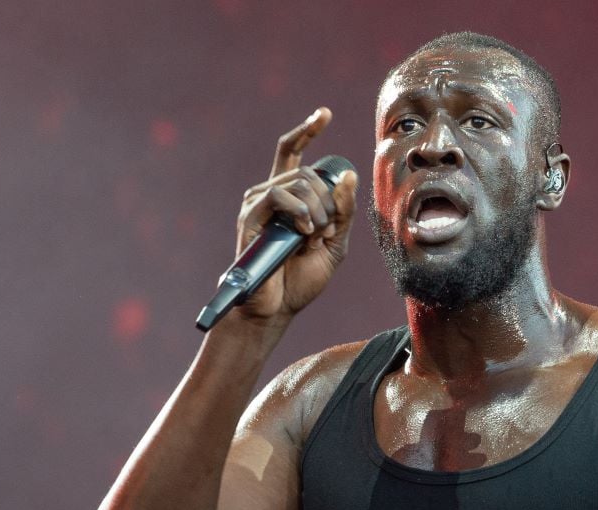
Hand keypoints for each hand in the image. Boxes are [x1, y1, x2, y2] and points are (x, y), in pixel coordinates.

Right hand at [229, 107, 357, 320]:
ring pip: (299, 184)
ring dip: (317, 212)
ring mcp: (258, 203)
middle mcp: (270, 194)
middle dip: (328, 202)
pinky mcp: (250, 216)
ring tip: (312, 237)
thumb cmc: (301, 278)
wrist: (277, 307)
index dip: (307, 130)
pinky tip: (303, 232)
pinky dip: (300, 212)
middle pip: (309, 173)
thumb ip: (343, 211)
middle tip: (324, 232)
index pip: (293, 151)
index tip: (324, 113)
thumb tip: (347, 175)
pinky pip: (280, 196)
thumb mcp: (335, 243)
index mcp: (289, 197)